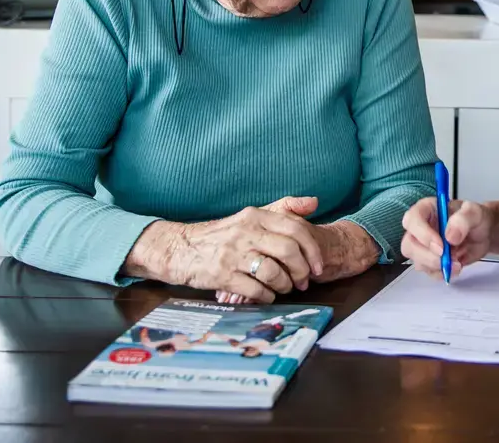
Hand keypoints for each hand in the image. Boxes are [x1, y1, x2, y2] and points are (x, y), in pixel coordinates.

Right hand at [129, 198, 325, 302]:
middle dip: (302, 271)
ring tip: (285, 288)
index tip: (318, 265)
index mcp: (255, 215)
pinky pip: (254, 289)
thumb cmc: (222, 235)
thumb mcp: (250, 216)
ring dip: (285, 285)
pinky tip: (267, 295)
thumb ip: (283, 208)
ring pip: (273, 272)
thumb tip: (315, 202)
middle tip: (304, 281)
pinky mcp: (221, 275)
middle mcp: (245, 232)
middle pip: (288, 251)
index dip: (312, 249)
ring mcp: (232, 254)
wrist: (180, 248)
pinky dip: (267, 296)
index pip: (295, 228)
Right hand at [400, 197, 493, 279]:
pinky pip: (428, 271)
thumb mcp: (475, 212)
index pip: (412, 220)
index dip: (422, 234)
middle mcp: (420, 228)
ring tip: (457, 262)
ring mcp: (423, 246)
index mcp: (426, 209)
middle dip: (428, 256)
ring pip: (417, 261)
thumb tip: (450, 236)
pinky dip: (441, 273)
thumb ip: (463, 220)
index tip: (441, 246)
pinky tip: (455, 267)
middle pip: (409, 245)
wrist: (484, 233)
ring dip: (436, 266)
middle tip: (449, 259)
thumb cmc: (476, 218)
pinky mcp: (430, 260)